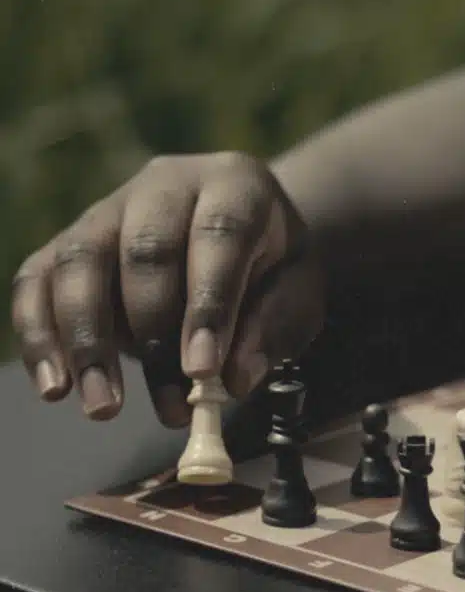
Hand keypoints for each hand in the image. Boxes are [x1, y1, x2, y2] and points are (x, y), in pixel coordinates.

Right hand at [11, 152, 324, 426]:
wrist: (244, 234)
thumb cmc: (275, 266)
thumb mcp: (299, 292)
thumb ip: (274, 326)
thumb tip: (232, 378)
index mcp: (235, 185)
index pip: (219, 236)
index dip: (208, 305)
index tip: (203, 371)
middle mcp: (166, 184)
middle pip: (145, 250)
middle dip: (154, 336)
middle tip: (171, 408)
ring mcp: (109, 207)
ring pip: (81, 262)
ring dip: (88, 342)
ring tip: (105, 408)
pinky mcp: (70, 239)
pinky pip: (38, 281)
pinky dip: (40, 335)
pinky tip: (56, 387)